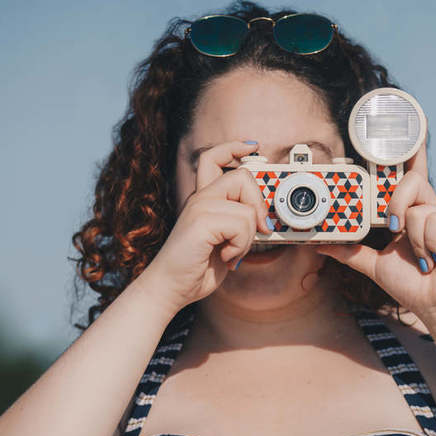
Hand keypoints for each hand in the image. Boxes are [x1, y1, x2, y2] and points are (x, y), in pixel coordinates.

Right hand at [140, 140, 271, 314]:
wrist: (171, 288)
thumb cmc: (196, 268)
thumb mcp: (224, 242)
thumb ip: (239, 225)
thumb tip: (265, 219)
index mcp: (202, 199)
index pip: (214, 158)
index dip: (234, 147)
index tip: (253, 147)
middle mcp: (199, 198)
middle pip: (242, 176)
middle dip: (259, 205)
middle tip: (258, 230)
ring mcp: (198, 208)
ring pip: (247, 208)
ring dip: (247, 237)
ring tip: (231, 251)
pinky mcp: (200, 222)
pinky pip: (241, 225)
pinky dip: (240, 246)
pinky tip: (224, 256)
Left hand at [315, 139, 435, 322]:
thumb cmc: (413, 285)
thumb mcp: (374, 265)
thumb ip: (351, 252)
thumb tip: (323, 245)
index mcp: (411, 212)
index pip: (408, 175)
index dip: (407, 151)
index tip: (401, 130)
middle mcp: (428, 208)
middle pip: (409, 179)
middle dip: (395, 200)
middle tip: (393, 227)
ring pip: (414, 203)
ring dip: (409, 236)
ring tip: (419, 256)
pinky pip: (429, 219)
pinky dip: (424, 244)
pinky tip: (434, 258)